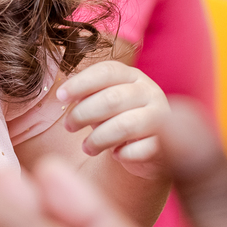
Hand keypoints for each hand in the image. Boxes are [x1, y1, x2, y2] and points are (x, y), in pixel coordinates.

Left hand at [56, 59, 169, 177]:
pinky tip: (116, 155)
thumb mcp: (104, 101)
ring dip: (98, 139)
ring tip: (86, 147)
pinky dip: (123, 154)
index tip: (60, 96)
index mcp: (132, 76)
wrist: (151, 147)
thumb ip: (88, 94)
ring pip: (124, 126)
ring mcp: (161, 117)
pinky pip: (140, 150)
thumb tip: (64, 95)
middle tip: (69, 126)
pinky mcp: (165, 144)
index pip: (106, 71)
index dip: (80, 83)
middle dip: (83, 114)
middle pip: (112, 99)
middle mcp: (150, 92)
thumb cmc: (119, 118)